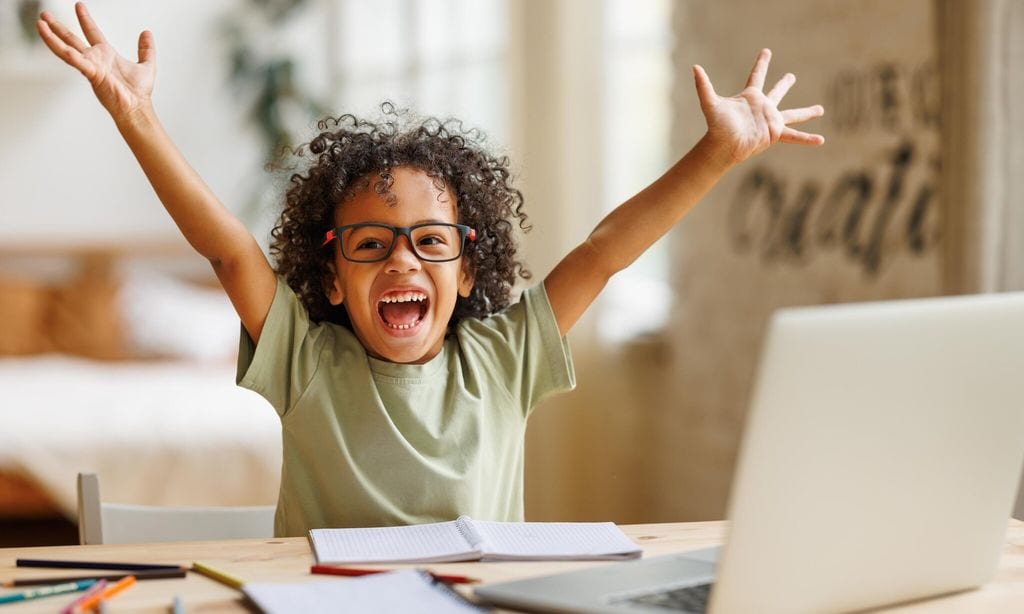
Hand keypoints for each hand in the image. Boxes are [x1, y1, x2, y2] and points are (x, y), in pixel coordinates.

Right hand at [36, 2, 154, 119]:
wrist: (136, 107)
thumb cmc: (138, 93)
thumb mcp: (147, 65)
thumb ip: (146, 49)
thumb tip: (147, 34)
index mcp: (106, 55)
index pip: (92, 32)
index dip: (85, 19)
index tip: (79, 6)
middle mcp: (95, 60)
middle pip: (71, 39)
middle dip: (57, 27)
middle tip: (45, 15)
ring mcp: (91, 66)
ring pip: (66, 48)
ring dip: (52, 37)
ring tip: (40, 24)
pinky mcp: (91, 73)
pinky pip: (74, 59)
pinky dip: (63, 50)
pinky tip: (50, 38)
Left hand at [694, 48, 823, 164]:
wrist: (724, 146)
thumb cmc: (717, 126)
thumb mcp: (711, 103)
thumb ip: (704, 86)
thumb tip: (695, 67)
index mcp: (750, 97)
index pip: (757, 75)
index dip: (762, 63)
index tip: (766, 51)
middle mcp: (762, 107)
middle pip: (777, 92)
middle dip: (784, 84)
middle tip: (792, 76)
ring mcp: (770, 121)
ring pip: (793, 114)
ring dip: (807, 113)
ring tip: (821, 109)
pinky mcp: (775, 134)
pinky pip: (794, 136)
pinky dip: (806, 139)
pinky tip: (820, 141)